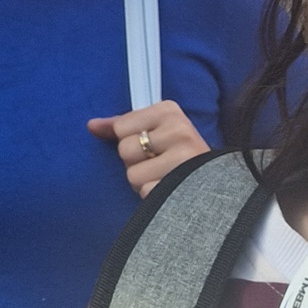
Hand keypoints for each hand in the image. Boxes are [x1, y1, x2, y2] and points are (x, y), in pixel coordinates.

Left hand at [87, 100, 210, 197]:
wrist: (216, 182)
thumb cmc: (178, 154)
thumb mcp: (153, 131)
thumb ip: (122, 126)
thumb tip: (91, 125)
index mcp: (169, 111)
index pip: (120, 127)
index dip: (129, 140)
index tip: (152, 144)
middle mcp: (180, 130)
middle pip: (125, 150)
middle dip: (135, 163)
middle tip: (158, 164)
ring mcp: (184, 159)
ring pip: (132, 175)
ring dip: (144, 182)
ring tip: (164, 177)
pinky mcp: (184, 186)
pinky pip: (147, 193)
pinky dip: (153, 196)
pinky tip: (170, 191)